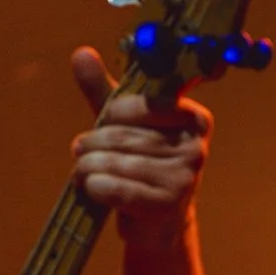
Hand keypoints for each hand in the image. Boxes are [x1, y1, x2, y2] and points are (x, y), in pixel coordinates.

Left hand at [69, 46, 212, 248]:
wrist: (158, 222)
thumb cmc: (140, 163)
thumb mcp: (124, 124)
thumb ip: (104, 90)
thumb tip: (80, 53)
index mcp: (194, 118)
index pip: (141, 104)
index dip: (112, 113)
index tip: (103, 120)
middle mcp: (195, 147)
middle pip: (122, 136)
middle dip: (92, 143)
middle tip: (80, 149)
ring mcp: (184, 177)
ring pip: (115, 162)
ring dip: (87, 167)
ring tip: (83, 170)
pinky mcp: (166, 204)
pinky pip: (116, 188)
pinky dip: (94, 187)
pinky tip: (91, 188)